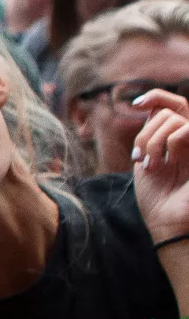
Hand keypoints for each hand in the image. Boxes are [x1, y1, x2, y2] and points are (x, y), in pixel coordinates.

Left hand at [135, 90, 188, 245]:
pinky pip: (186, 128)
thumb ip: (150, 134)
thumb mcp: (147, 159)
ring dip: (153, 140)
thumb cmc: (156, 196)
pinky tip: (166, 163)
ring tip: (151, 165)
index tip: (135, 105)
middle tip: (141, 159)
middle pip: (166, 111)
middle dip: (145, 133)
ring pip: (174, 117)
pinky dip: (170, 141)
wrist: (167, 222)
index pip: (173, 104)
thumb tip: (148, 106)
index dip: (156, 96)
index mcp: (176, 139)